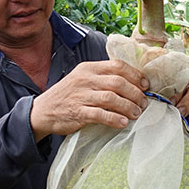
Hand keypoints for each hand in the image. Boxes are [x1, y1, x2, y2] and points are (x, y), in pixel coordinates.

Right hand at [30, 60, 149, 140]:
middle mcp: (86, 79)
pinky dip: (114, 119)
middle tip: (143, 103)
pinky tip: (123, 123)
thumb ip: (103, 78)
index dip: (135, 75)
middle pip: (118, 82)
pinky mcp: (77, 112)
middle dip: (135, 93)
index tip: (145, 86)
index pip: (118, 66)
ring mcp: (81, 96)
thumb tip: (132, 83)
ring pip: (112, 98)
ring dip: (128, 107)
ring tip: (136, 114)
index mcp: (89, 68)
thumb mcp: (83, 79)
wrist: (43, 111)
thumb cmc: (68, 95)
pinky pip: (100, 114)